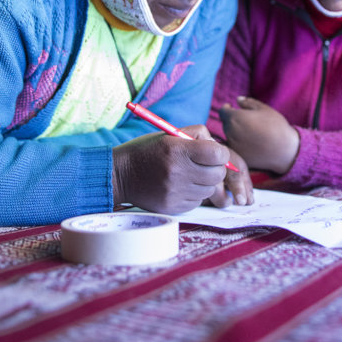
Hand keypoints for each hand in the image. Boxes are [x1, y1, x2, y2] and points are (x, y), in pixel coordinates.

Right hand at [111, 125, 244, 213]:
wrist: (120, 175)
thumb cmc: (147, 151)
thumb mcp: (169, 134)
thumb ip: (197, 135)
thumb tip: (218, 148)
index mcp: (177, 150)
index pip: (218, 154)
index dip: (220, 153)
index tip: (213, 153)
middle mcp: (177, 172)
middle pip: (217, 174)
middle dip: (215, 168)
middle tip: (204, 164)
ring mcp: (175, 192)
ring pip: (209, 190)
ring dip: (205, 182)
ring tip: (189, 175)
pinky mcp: (173, 207)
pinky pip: (197, 202)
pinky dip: (194, 194)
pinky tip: (181, 186)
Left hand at [217, 96, 298, 174]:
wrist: (285, 150)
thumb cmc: (276, 126)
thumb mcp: (264, 109)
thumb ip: (248, 102)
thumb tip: (237, 99)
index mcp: (235, 118)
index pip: (222, 111)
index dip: (227, 109)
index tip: (231, 108)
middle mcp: (230, 132)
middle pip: (225, 124)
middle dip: (232, 121)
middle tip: (246, 122)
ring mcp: (232, 146)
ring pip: (228, 137)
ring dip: (234, 133)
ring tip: (250, 134)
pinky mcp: (237, 157)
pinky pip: (234, 149)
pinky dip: (239, 145)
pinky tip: (251, 144)